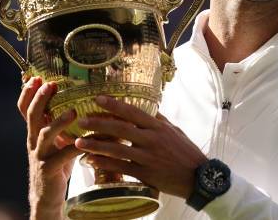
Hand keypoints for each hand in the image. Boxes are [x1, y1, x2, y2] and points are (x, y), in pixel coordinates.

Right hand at [17, 76, 82, 219]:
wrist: (47, 196)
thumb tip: (81, 100)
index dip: (27, 93)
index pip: (25, 109)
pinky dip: (74, 148)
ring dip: (58, 121)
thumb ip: (61, 124)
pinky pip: (62, 157)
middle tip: (49, 85)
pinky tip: (85, 142)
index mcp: (35, 132)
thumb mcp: (55, 141)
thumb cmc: (56, 164)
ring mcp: (39, 156)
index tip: (36, 77)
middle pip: (32, 116)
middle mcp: (33, 141)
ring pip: (45, 135)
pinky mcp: (49, 170)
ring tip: (73, 111)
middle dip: (39, 99)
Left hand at [75, 95, 207, 198]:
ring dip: (96, 145)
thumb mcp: (174, 131)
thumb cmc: (186, 152)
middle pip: (121, 129)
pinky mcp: (145, 174)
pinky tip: (92, 161)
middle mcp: (151, 140)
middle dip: (99, 123)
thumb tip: (146, 108)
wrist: (198, 177)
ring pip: (117, 150)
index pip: (133, 112)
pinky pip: (120, 167)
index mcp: (158, 127)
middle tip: (82, 120)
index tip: (98, 99)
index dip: (114, 105)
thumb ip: (158, 121)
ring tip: (79, 142)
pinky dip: (105, 164)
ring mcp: (147, 157)